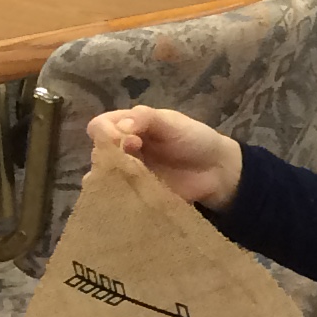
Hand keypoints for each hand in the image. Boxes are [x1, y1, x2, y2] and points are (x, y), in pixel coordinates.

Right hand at [86, 106, 243, 210]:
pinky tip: (123, 197)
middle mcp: (122, 150)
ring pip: (105, 177)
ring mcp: (127, 174)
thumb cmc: (194, 139)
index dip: (105, 132)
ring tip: (127, 177)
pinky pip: (119, 197)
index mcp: (128, 126)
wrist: (217, 170)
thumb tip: (121, 126)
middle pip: (99, 153)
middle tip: (133, 155)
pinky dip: (118, 197)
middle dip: (109, 155)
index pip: (99, 126)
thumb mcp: (172, 123)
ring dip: (111, 177)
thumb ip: (146, 119)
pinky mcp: (136, 195)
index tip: (124, 138)